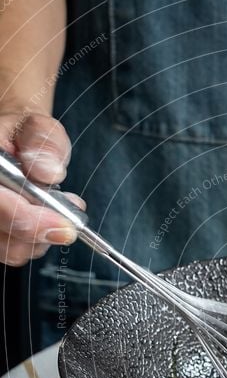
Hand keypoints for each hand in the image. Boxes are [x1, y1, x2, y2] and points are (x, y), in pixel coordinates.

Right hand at [0, 110, 83, 265]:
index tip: (64, 224)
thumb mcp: (37, 126)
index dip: (28, 220)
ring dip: (45, 235)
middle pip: (4, 238)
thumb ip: (44, 142)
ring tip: (60, 208)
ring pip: (13, 250)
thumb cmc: (23, 135)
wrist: (16, 142)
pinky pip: (19, 251)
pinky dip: (42, 239)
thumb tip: (49, 172)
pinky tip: (52, 218)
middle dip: (43, 231)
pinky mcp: (1, 234)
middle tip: (69, 214)